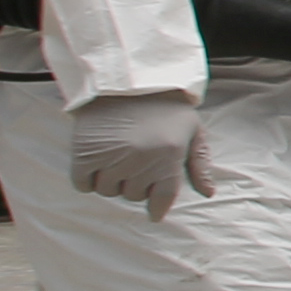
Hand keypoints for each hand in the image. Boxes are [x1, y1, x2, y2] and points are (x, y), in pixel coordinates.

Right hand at [67, 92, 212, 219]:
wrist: (125, 77)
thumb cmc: (164, 104)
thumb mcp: (192, 129)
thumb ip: (200, 163)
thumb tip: (208, 193)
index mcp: (169, 156)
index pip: (163, 198)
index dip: (158, 208)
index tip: (154, 213)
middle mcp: (141, 161)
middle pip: (134, 195)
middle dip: (135, 184)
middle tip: (134, 162)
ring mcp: (111, 158)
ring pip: (108, 191)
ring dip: (111, 181)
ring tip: (115, 158)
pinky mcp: (84, 153)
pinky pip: (83, 184)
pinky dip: (87, 179)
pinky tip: (95, 163)